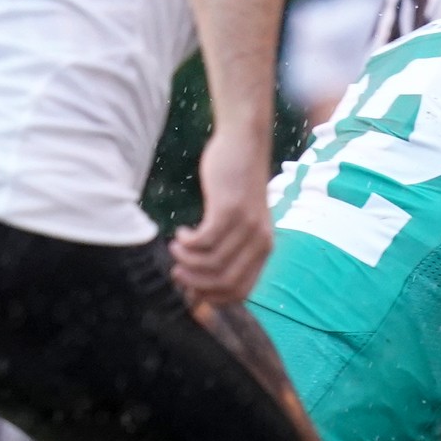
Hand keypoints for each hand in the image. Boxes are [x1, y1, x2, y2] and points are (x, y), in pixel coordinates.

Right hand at [172, 124, 277, 303]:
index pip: (241, 291)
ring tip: (176, 247)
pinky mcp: (230, 209)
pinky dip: (187, 242)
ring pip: (211, 263)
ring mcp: (246, 226)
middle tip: (177, 270)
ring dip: (186, 260)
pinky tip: (181, 231)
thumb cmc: (237, 182)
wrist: (245, 142)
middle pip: (225, 282)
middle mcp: (260, 241)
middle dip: (196, 283)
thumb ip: (230, 244)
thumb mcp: (241, 219)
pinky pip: (204, 240)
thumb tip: (203, 277)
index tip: (192, 289)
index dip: (214, 297)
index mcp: (264, 249)